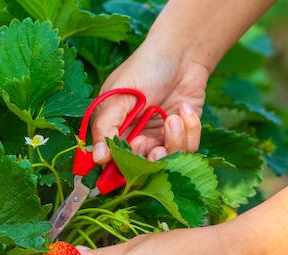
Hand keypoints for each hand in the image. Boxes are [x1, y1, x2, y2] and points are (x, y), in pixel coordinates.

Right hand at [90, 36, 206, 163]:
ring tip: (174, 120)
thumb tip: (97, 158)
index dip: (122, 166)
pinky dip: (190, 130)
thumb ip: (106, 127)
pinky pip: (188, 149)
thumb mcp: (119, 96)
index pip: (113, 163)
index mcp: (113, 131)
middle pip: (142, 169)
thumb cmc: (144, 68)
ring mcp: (160, 138)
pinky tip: (185, 110)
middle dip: (150, 160)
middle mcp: (135, 139)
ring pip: (168, 162)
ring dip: (174, 143)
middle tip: (153, 145)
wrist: (181, 52)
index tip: (132, 154)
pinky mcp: (183, 135)